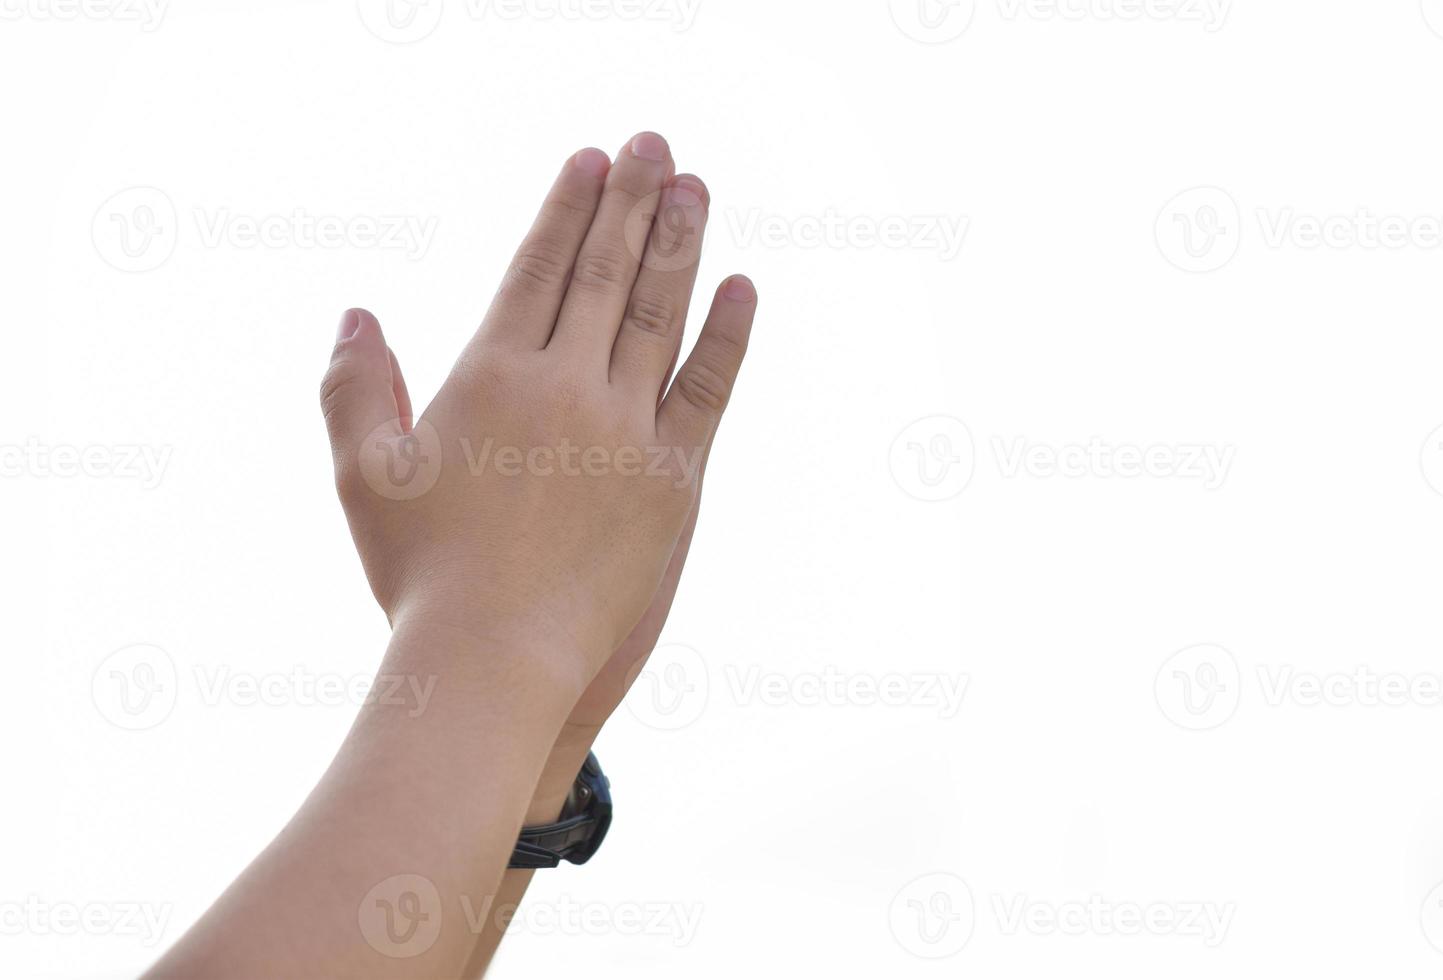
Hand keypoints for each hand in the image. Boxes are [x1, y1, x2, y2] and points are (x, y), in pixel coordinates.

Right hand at [318, 132, 756, 687]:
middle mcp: (565, 387)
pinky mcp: (674, 478)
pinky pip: (710, 388)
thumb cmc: (418, 574)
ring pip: (659, 314)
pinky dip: (728, 335)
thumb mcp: (363, 475)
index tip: (590, 162)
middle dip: (631, 201)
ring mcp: (627, 430)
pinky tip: (744, 286)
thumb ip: (354, 386)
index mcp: (492, 376)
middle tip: (653, 143)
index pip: (537, 268)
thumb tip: (355, 312)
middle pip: (603, 273)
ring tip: (696, 186)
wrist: (495, 657)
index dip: (567, 210)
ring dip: (680, 243)